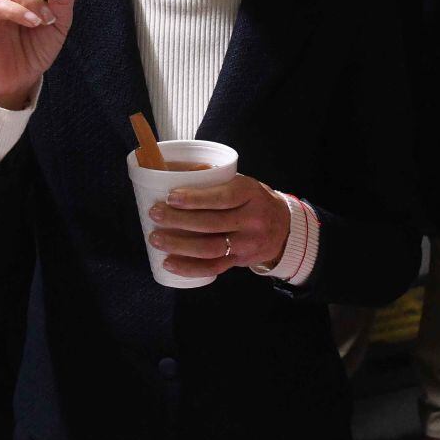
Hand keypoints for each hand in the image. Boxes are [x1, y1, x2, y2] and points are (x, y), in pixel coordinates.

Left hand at [146, 176, 290, 280]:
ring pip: (210, 248)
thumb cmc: (252, 200)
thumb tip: (170, 171)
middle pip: (212, 224)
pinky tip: (169, 264)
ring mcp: (246, 243)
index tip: (171, 197)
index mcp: (250, 194)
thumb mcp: (241, 182)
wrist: (283, 228)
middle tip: (155, 214)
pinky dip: (189, 268)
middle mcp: (251, 220)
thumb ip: (213, 179)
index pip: (222, 197)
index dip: (196, 198)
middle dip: (179, 220)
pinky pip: (213, 268)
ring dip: (180, 246)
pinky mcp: (240, 261)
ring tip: (156, 239)